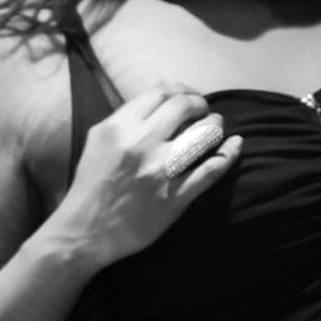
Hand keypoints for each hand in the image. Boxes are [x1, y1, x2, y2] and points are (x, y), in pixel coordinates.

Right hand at [50, 82, 242, 269]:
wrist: (86, 232)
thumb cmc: (91, 185)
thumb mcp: (99, 140)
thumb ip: (126, 116)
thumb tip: (158, 90)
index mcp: (119, 128)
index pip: (161, 92)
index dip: (181, 89)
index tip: (187, 97)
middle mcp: (142, 144)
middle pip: (185, 106)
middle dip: (200, 103)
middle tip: (203, 111)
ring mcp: (162, 171)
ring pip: (204, 133)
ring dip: (216, 125)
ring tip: (215, 128)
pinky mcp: (177, 196)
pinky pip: (213, 168)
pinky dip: (229, 153)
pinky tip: (235, 145)